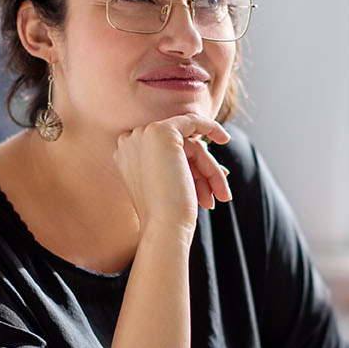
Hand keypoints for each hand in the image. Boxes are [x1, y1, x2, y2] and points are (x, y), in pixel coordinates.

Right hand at [114, 115, 231, 233]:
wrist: (163, 226)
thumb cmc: (167, 214)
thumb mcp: (169, 184)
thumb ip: (177, 163)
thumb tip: (202, 147)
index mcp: (124, 156)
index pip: (164, 152)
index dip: (189, 166)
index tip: (209, 184)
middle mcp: (128, 142)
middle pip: (178, 148)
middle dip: (202, 171)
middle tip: (221, 196)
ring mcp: (142, 134)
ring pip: (189, 144)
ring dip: (209, 170)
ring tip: (221, 195)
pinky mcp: (161, 130)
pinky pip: (192, 121)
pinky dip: (211, 127)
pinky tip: (224, 139)